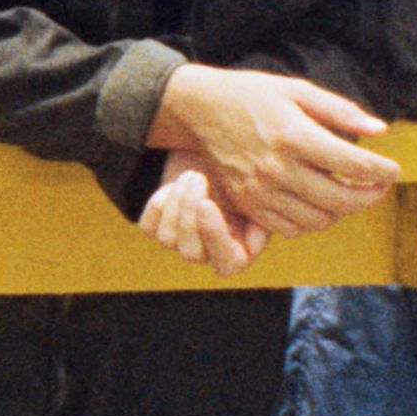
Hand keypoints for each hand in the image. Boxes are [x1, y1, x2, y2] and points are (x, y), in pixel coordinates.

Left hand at [138, 150, 269, 276]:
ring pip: (168, 239)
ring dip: (177, 202)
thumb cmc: (243, 171)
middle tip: (198, 177)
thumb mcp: (259, 189)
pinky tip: (176, 184)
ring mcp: (181, 243)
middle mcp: (208, 253)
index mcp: (239, 252)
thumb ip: (267, 210)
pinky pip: (149, 228)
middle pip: (191, 253)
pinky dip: (159, 203)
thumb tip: (264, 229)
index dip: (214, 236)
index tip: (207, 204)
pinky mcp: (158, 229)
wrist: (211, 153)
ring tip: (192, 175)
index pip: (227, 263)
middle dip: (190, 213)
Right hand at [149, 64, 398, 237]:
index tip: (393, 170)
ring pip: (319, 219)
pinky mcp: (248, 203)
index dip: (382, 171)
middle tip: (379, 186)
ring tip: (349, 193)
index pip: (354, 164)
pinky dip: (312, 220)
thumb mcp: (297, 89)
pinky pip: (290, 228)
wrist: (199, 109)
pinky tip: (318, 202)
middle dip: (370, 196)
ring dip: (342, 210)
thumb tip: (380, 130)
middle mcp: (277, 168)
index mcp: (293, 135)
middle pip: (341, 199)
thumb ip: (340, 111)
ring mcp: (260, 190)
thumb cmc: (252, 95)